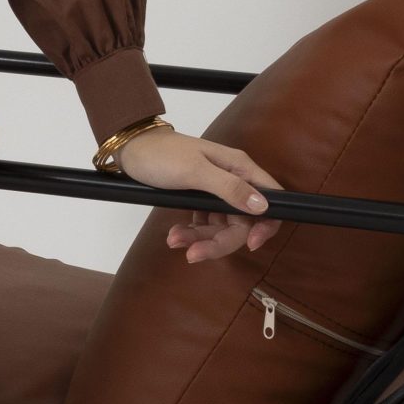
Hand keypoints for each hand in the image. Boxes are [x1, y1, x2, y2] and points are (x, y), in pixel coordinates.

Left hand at [113, 120, 283, 264]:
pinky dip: (192, 233)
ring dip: (200, 239)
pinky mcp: (200, 200)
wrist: (132, 149)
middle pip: (242, 222)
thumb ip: (229, 188)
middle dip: (219, 241)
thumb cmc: (162, 154)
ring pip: (221, 226)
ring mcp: (216, 191)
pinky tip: (175, 234)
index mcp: (240, 168)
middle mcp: (233, 180)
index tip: (252, 244)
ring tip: (174, 240)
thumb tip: (262, 206)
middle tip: (193, 254)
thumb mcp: (195, 171)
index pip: (271, 200)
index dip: (266, 225)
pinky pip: (205, 224)